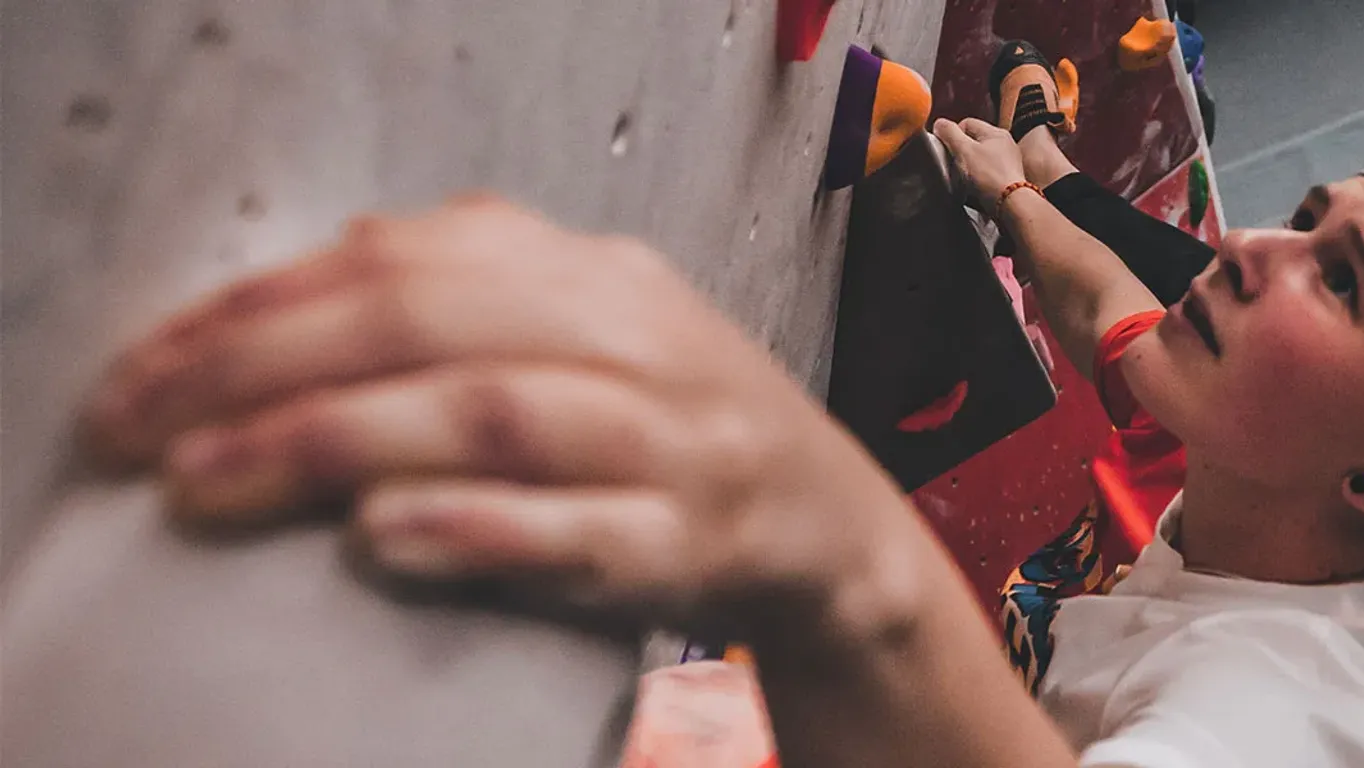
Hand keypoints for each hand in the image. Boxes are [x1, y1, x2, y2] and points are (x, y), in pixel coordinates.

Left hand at [81, 194, 928, 632]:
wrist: (831, 523)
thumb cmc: (683, 429)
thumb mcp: (596, 328)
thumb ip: (482, 287)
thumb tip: (317, 271)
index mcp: (598, 275)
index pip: (407, 259)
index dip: (262, 305)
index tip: (152, 367)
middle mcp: (634, 339)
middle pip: (435, 322)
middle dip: (269, 369)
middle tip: (151, 430)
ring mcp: (668, 441)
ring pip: (495, 414)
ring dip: (341, 443)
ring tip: (220, 481)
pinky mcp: (689, 546)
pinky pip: (583, 533)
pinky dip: (478, 531)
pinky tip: (385, 538)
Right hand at [932, 118, 1028, 208]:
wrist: (1010, 205)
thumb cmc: (990, 177)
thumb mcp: (964, 150)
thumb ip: (949, 133)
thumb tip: (940, 124)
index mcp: (996, 133)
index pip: (966, 123)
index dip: (952, 135)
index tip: (947, 148)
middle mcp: (1005, 145)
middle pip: (973, 142)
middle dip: (960, 153)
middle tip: (955, 165)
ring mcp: (1007, 163)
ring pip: (979, 159)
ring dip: (969, 168)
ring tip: (965, 179)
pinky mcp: (1006, 180)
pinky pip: (986, 174)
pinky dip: (978, 180)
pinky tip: (975, 187)